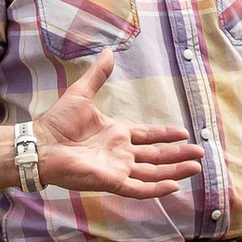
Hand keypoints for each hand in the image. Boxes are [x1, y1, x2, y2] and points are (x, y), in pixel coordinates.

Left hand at [33, 53, 203, 199]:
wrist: (42, 144)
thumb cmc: (58, 121)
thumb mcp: (82, 93)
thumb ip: (98, 75)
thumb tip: (109, 52)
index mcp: (117, 134)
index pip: (148, 136)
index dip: (166, 135)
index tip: (185, 133)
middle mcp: (120, 153)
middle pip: (156, 156)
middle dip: (178, 155)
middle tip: (200, 154)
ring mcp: (117, 169)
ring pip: (153, 173)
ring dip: (175, 171)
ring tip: (196, 169)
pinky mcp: (111, 182)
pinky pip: (138, 189)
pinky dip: (156, 188)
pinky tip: (174, 186)